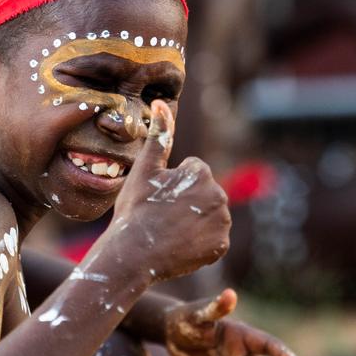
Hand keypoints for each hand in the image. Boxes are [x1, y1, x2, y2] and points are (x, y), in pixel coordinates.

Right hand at [109, 100, 231, 281]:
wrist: (134, 253)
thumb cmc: (135, 209)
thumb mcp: (144, 169)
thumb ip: (159, 135)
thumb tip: (161, 102)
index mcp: (201, 172)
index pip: (192, 172)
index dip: (171, 185)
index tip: (157, 199)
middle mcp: (219, 195)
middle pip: (203, 194)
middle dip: (186, 202)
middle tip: (161, 216)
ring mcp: (222, 223)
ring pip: (208, 216)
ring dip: (194, 221)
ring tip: (170, 231)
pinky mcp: (221, 246)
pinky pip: (212, 239)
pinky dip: (199, 243)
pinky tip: (180, 245)